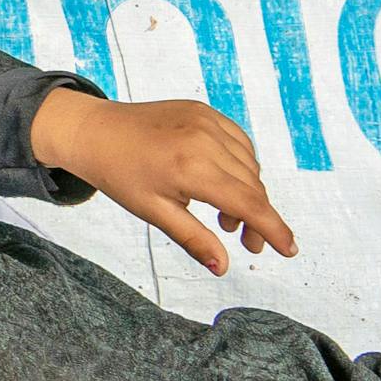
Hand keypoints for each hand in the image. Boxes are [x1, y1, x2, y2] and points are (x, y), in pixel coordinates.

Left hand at [31, 88, 297, 274]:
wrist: (92, 131)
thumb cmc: (118, 174)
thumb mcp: (153, 212)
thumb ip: (193, 239)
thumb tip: (223, 269)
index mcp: (192, 168)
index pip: (249, 204)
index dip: (273, 229)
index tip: (289, 250)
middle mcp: (206, 140)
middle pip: (253, 187)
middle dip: (257, 219)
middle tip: (247, 243)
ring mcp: (207, 121)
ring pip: (250, 165)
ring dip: (248, 193)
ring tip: (225, 217)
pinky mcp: (204, 111)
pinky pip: (239, 142)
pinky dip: (240, 166)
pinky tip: (223, 184)